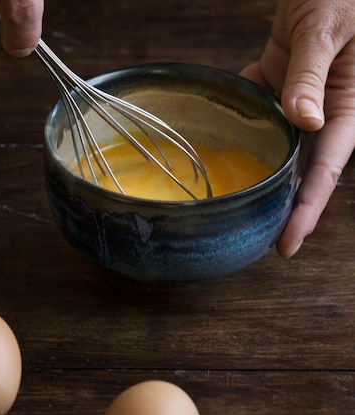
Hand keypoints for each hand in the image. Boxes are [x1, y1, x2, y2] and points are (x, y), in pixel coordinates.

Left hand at [241, 0, 354, 257]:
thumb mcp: (327, 30)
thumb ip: (310, 76)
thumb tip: (304, 121)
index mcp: (349, 106)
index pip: (326, 170)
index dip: (306, 210)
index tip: (286, 244)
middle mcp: (324, 108)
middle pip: (301, 167)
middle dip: (279, 205)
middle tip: (252, 238)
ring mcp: (299, 95)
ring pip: (275, 143)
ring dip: (255, 170)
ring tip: (230, 201)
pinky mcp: (277, 78)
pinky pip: (254, 106)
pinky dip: (235, 119)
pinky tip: (212, 138)